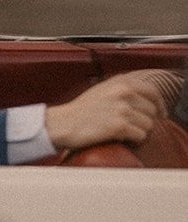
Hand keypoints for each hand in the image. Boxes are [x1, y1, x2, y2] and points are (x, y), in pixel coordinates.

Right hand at [45, 71, 167, 150]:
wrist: (62, 124)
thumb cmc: (80, 110)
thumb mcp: (103, 90)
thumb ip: (125, 89)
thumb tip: (147, 99)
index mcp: (121, 81)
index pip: (153, 92)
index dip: (159, 105)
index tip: (159, 115)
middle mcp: (123, 92)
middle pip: (152, 111)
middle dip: (144, 121)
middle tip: (130, 127)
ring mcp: (122, 108)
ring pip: (148, 125)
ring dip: (138, 132)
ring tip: (122, 132)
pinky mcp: (119, 125)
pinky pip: (140, 136)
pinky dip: (133, 140)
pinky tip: (120, 138)